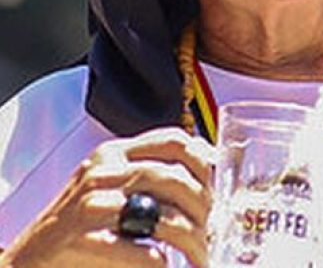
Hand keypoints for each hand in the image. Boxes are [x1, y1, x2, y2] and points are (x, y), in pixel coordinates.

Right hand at [0, 127, 214, 266]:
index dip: (205, 161)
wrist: (28, 260)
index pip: (173, 141)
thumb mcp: (108, 187)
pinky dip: (160, 261)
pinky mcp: (82, 242)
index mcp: (111, 155)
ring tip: (199, 254)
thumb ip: (147, 175)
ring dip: (190, 237)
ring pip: (161, 214)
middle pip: (173, 178)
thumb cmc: (77, 226)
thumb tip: (208, 169)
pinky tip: (163, 264)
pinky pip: (141, 251)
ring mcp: (89, 207)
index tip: (218, 184)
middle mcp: (101, 174)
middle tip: (212, 228)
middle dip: (203, 205)